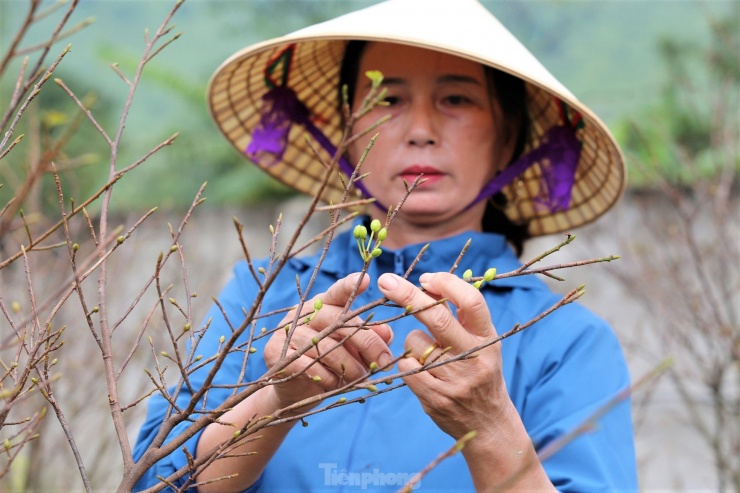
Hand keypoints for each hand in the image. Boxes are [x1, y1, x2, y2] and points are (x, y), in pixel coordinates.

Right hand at [264, 273, 392, 408]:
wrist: (296, 391)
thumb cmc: (329, 364)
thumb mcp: (352, 349)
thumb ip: (370, 338)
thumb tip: (386, 333)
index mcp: (322, 305)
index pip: (337, 292)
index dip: (350, 286)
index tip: (368, 280)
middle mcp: (304, 314)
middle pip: (339, 320)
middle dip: (367, 342)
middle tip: (385, 361)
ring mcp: (288, 332)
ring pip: (327, 347)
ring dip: (350, 366)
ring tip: (363, 377)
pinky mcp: (277, 354)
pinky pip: (310, 366)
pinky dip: (329, 377)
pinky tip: (336, 383)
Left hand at [377, 272, 509, 440]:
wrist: (488, 424)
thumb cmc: (478, 371)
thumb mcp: (482, 341)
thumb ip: (460, 315)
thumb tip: (425, 284)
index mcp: (487, 338)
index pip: (471, 301)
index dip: (446, 283)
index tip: (424, 278)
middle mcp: (474, 357)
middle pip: (437, 316)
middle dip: (407, 295)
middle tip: (386, 281)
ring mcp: (454, 379)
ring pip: (414, 342)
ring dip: (412, 342)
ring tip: (429, 356)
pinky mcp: (434, 397)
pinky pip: (405, 366)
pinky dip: (406, 364)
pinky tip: (421, 372)